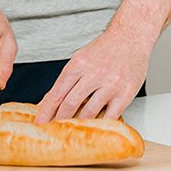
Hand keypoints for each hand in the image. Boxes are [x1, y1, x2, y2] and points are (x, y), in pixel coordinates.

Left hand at [34, 30, 148, 122]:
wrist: (130, 37)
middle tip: (51, 131)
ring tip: (71, 132)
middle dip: (58, 120)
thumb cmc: (105, 49)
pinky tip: (94, 129)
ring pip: (88, 112)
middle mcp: (93, 74)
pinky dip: (100, 125)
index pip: (57, 92)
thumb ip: (67, 80)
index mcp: (78, 64)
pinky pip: (110, 116)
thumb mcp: (80, 59)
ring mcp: (110, 85)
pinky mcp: (124, 94)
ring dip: (78, 125)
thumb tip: (49, 100)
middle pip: (70, 103)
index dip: (46, 110)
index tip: (39, 121)